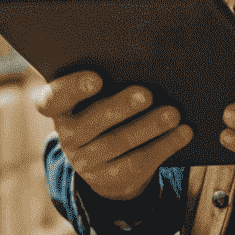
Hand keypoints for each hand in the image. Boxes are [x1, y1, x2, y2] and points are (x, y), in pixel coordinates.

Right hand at [34, 71, 192, 201]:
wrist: (108, 162)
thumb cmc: (106, 110)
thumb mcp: (98, 97)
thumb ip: (109, 78)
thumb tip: (142, 56)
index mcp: (60, 108)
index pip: (52, 99)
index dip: (72, 89)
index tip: (97, 78)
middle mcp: (68, 136)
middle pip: (90, 123)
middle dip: (120, 107)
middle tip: (146, 93)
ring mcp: (87, 161)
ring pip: (118, 143)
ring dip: (149, 127)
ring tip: (173, 113)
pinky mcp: (110, 178)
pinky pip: (138, 162)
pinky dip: (164, 145)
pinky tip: (183, 132)